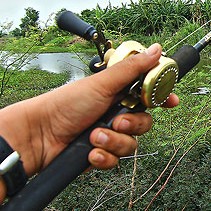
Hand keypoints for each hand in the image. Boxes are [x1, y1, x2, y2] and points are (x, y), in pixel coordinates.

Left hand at [0, 43, 178, 174]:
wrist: (39, 136)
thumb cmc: (64, 105)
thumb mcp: (102, 84)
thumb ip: (133, 69)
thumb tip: (157, 50)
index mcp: (117, 93)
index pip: (148, 95)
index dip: (162, 98)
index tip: (171, 101)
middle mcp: (114, 113)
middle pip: (145, 123)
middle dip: (132, 125)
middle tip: (116, 122)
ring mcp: (107, 135)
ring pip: (131, 145)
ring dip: (113, 142)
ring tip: (94, 137)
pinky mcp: (99, 154)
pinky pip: (115, 160)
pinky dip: (103, 156)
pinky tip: (90, 152)